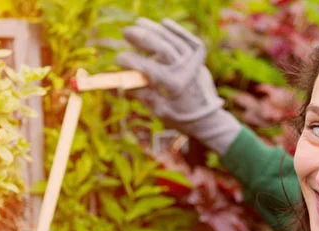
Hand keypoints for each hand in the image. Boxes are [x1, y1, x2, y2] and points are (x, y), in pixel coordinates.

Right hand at [115, 18, 241, 155]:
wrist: (207, 118)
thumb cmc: (179, 116)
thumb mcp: (157, 110)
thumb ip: (137, 93)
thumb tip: (111, 85)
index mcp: (174, 86)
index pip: (148, 68)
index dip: (131, 61)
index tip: (118, 59)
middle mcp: (186, 72)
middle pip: (163, 48)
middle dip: (143, 37)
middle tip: (126, 32)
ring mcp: (195, 64)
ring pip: (174, 41)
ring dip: (155, 30)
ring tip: (139, 24)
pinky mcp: (200, 60)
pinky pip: (189, 40)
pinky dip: (177, 31)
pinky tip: (164, 23)